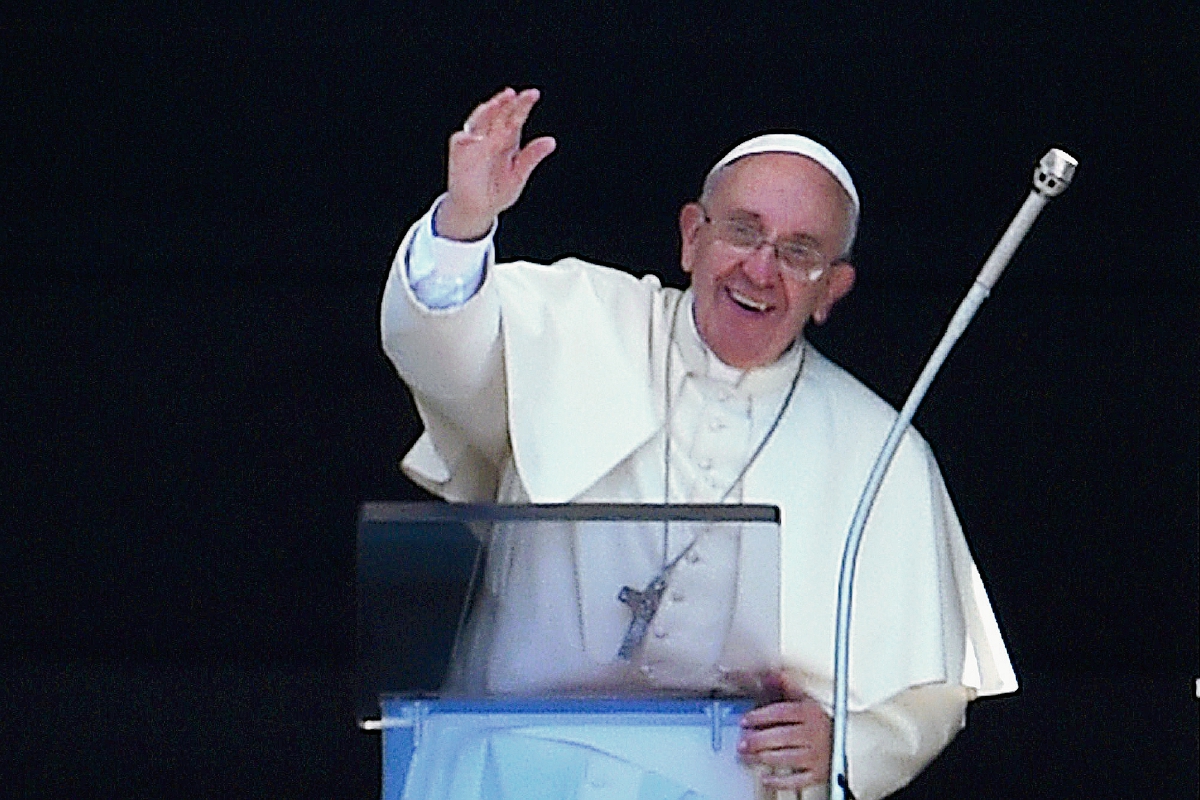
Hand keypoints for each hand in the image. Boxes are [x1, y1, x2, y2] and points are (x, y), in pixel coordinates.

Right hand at [437, 87, 556, 240]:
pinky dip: (467, 137)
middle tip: (512, 94)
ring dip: (486, 112)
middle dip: (504, 103)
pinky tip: (477, 137)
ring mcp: (474, 142)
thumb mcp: (519, 176)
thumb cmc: (498, 191)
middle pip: (498, 114)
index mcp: (508, 139)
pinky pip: (460, 140)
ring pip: (479, 121)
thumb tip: (551, 141)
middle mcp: (491, 136)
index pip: (516, 117)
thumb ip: (532, 157)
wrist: (478, 209)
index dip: (523, 105)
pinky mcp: (459, 152)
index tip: (533, 94)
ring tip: (495, 104)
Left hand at [738, 671, 831, 792]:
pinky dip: (778, 780)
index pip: (781, 713)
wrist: (843, 745)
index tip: (745, 720)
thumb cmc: (820, 723)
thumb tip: (773, 674)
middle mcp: (813, 734)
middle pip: (780, 737)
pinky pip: (795, 780)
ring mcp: (815, 756)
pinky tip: (766, 777)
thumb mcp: (806, 701)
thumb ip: (788, 688)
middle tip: (742, 742)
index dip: (760, 716)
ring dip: (762, 757)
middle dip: (757, 740)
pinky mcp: (816, 774)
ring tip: (747, 756)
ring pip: (784, 758)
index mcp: (810, 713)